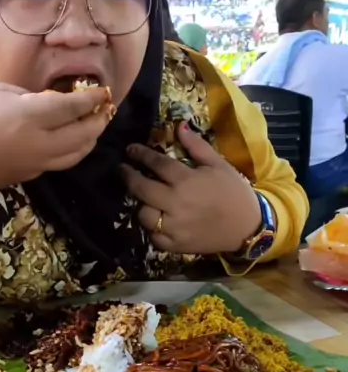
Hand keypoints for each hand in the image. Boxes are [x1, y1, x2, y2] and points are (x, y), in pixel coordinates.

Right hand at [0, 83, 110, 197]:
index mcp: (30, 116)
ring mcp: (39, 162)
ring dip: (92, 138)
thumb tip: (53, 101)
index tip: (104, 90)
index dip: (93, 98)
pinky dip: (76, 149)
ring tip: (95, 124)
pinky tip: (74, 138)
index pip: (74, 107)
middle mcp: (40, 142)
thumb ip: (30, 96)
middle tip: (106, 107)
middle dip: (99, 120)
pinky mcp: (34, 174)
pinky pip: (63, 161)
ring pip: (79, 153)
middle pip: (85, 134)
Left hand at [121, 124, 262, 254]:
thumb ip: (196, 146)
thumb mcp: (218, 164)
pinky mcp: (175, 245)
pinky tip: (155, 219)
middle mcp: (175, 203)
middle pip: (141, 189)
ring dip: (140, 204)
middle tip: (123, 170)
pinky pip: (153, 236)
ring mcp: (173, 227)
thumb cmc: (233, 192)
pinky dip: (151, 228)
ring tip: (142, 197)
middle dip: (128, 177)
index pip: (155, 163)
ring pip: (143, 214)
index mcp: (186, 180)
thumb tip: (179, 126)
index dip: (140, 154)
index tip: (130, 149)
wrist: (248, 227)